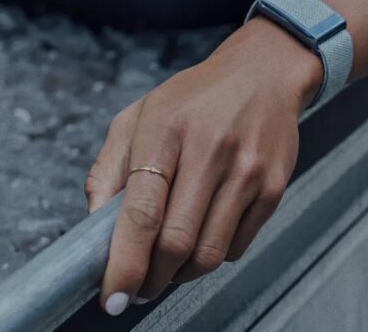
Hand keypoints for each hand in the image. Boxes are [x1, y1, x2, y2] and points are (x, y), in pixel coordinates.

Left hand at [84, 17, 322, 315]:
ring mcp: (247, 171)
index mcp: (166, 130)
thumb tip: (94, 225)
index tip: (112, 294)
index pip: (142, 211)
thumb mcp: (139, 116)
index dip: (124, 263)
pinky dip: (213, 255)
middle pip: (176, 242)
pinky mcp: (272, 188)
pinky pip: (237, 246)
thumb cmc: (195, 97)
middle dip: (151, 278)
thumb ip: (109, 168)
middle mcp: (210, 151)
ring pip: (209, 254)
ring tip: (169, 265)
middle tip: (138, 285)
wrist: (263, 73)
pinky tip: (202, 235)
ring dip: (181, 273)